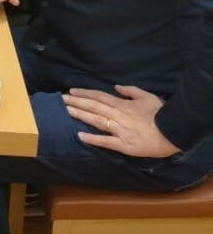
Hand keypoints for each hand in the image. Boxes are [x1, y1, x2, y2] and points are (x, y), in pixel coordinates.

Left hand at [63, 84, 179, 158]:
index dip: (84, 94)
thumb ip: (130, 91)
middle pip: (94, 107)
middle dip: (77, 103)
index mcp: (123, 105)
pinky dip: (92, 139)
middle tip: (62, 99)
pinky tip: (80, 136)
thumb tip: (116, 87)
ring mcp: (119, 131)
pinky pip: (106, 142)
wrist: (172, 132)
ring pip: (96, 121)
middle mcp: (118, 116)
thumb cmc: (160, 113)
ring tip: (67, 111)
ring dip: (80, 116)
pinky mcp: (124, 145)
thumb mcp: (147, 96)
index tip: (72, 91)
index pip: (99, 97)